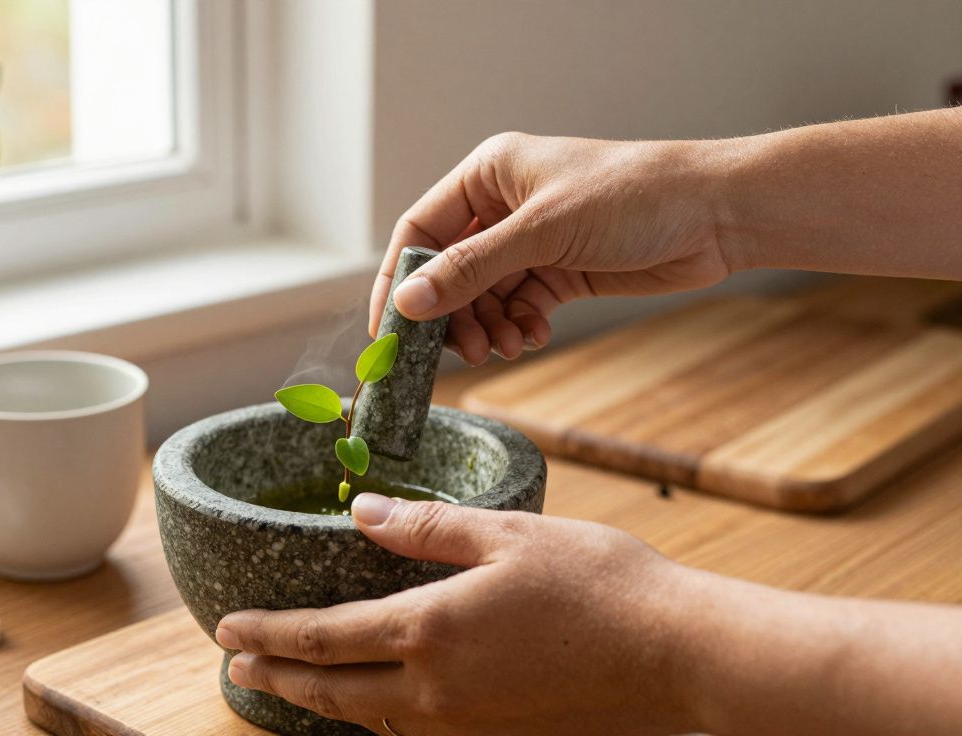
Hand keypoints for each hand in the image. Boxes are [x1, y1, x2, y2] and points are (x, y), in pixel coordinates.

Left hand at [215, 494, 696, 734]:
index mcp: (431, 630)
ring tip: (290, 684)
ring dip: (320, 701)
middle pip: (330, 689)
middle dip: (276, 676)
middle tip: (236, 665)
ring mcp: (466, 723)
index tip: (226, 630)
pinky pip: (413, 731)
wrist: (678, 656)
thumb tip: (365, 515)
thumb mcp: (509, 534)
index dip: (269, 634)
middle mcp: (436, 689)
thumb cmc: (601, 584)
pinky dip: (375, 716)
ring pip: (369, 718)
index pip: (323, 637)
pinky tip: (375, 703)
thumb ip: (429, 528)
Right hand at [370, 133, 733, 363]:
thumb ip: (471, 269)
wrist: (716, 214)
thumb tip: (407, 304)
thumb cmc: (635, 196)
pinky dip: (518, 327)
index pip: (420, 231)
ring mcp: (531, 241)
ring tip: (506, 346)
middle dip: (452, 315)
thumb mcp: (543, 232)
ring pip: (483, 296)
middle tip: (462, 351)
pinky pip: (518, 307)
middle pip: (448, 271)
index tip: (389, 331)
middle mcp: (503, 206)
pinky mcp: (560, 271)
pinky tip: (531, 338)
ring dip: (488, 326)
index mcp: (488, 174)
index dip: (400, 281)